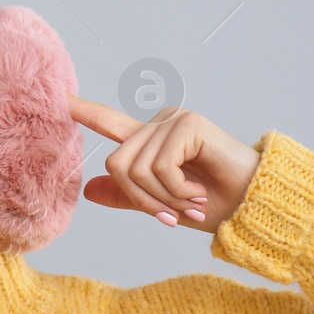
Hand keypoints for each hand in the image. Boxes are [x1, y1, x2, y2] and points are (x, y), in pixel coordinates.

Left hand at [69, 94, 261, 233]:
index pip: (109, 122)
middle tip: (173, 216)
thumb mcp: (162, 204)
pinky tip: (198, 193)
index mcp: (150, 141)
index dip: (84, 111)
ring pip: (135, 169)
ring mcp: (173, 121)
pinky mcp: (187, 124)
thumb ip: (128, 195)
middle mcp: (159, 124)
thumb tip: (88, 189)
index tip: (60, 97)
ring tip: (191, 204)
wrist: (253, 207)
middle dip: (143, 200)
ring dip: (163, 199)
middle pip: (117, 165)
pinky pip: (159, 167)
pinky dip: (176, 191)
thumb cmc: (215, 205)